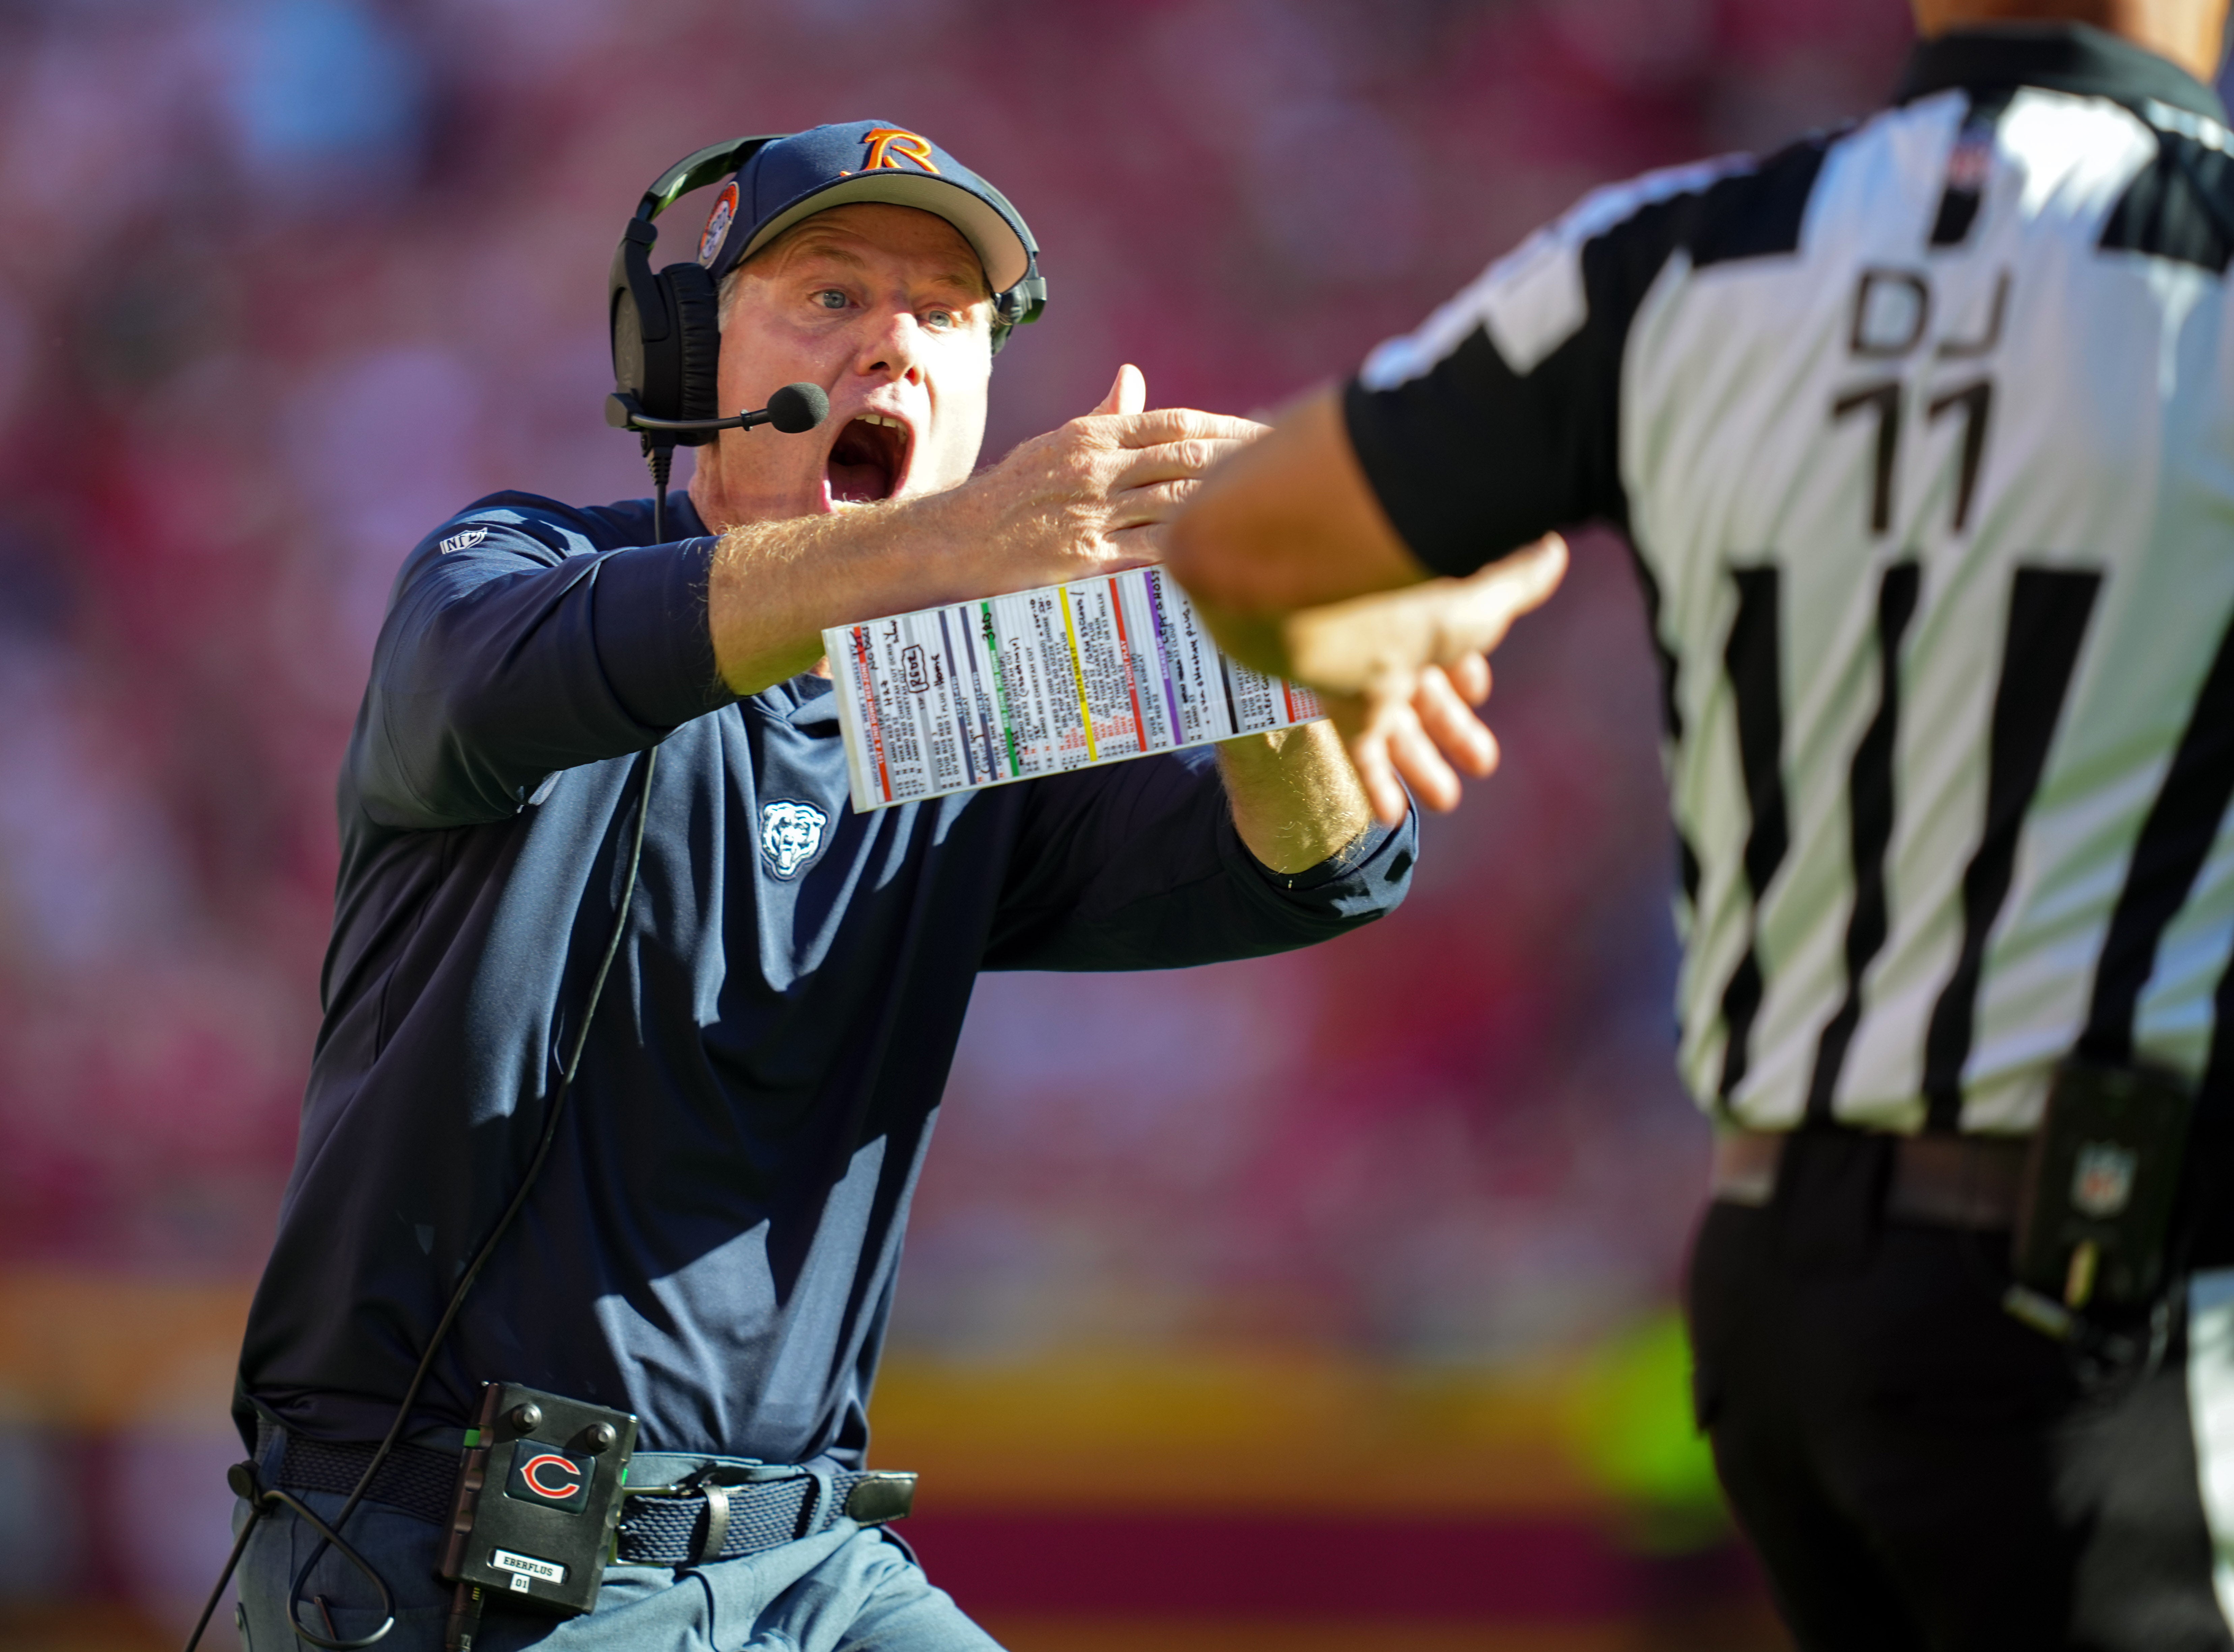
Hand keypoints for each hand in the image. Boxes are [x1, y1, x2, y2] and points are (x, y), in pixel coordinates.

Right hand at [956, 365, 1264, 592]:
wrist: (953, 539)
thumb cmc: (1008, 493)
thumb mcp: (1054, 444)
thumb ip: (1104, 416)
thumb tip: (1134, 377)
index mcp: (1092, 435)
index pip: (1174, 422)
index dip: (1227, 425)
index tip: (1268, 429)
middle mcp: (1097, 467)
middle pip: (1187, 457)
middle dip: (1244, 460)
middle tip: (1289, 465)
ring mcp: (1092, 512)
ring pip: (1176, 500)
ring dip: (1228, 504)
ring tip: (1273, 507)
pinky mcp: (1086, 557)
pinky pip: (1151, 552)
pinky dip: (1191, 549)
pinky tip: (1227, 551)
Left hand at [1284, 535, 1567, 823]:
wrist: (1306, 600)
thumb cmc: (1394, 594)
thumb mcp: (1472, 598)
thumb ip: (1516, 584)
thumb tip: (1552, 550)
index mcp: (1427, 613)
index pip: (1452, 648)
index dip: (1467, 673)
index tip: (1477, 690)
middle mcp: (1394, 644)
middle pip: (1428, 697)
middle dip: (1455, 731)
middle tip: (1484, 764)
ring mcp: (1363, 677)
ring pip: (1398, 730)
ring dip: (1423, 766)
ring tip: (1446, 802)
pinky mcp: (1339, 705)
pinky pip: (1361, 751)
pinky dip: (1378, 783)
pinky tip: (1391, 815)